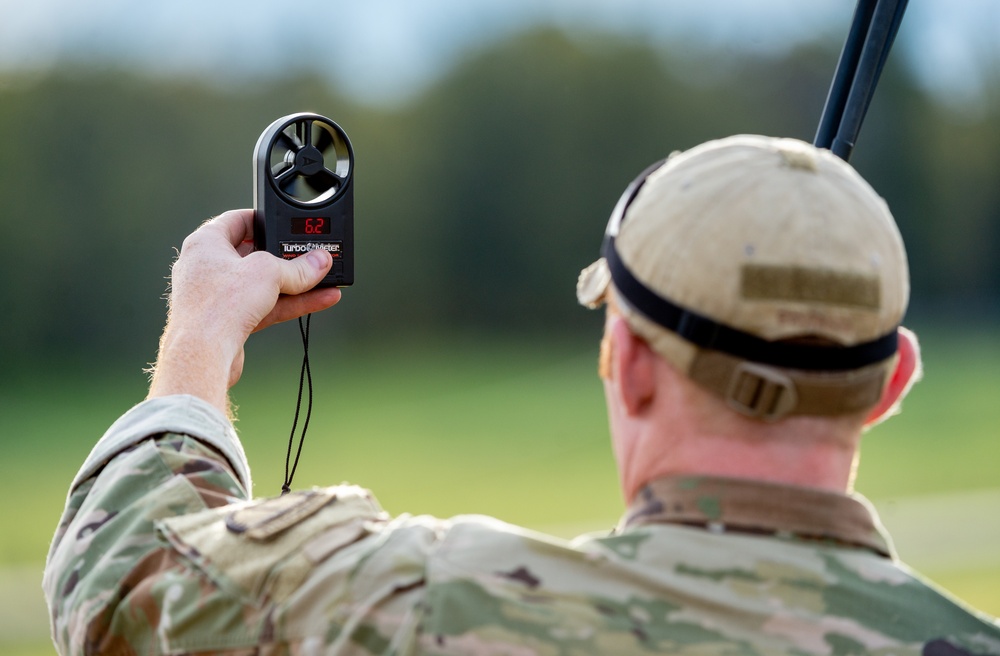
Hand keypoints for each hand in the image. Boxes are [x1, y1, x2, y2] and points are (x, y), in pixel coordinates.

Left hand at [147, 209, 342, 412]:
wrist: (203, 355)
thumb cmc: (219, 305)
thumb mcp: (268, 273)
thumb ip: (299, 267)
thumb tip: (320, 261)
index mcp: (206, 243)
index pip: (237, 220)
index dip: (264, 219)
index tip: (286, 222)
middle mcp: (208, 267)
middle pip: (255, 254)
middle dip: (287, 257)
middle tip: (312, 254)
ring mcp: (219, 296)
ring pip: (264, 284)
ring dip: (296, 283)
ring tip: (326, 279)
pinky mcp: (230, 321)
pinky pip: (266, 306)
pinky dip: (291, 303)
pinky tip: (320, 299)